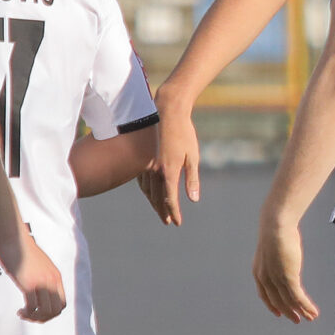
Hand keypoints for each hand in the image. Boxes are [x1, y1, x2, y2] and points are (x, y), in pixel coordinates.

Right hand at [7, 238, 67, 323]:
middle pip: (56, 310)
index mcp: (55, 276)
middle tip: (30, 317)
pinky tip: (20, 311)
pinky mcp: (28, 283)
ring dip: (34, 318)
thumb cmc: (21, 249)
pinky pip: (32, 307)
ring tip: (24, 314)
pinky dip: (27, 313)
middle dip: (43, 318)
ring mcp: (41, 282)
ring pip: (45, 311)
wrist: (14, 238)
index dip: (51, 312)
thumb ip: (41, 275)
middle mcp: (51, 281)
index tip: (38, 312)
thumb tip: (36, 284)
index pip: (62, 303)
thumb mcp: (38, 264)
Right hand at [141, 102, 200, 225]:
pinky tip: (148, 193)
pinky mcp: (143, 157)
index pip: (170, 199)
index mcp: (169, 171)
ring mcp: (146, 163)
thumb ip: (192, 179)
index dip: (174, 212)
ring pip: (147, 190)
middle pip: (156, 197)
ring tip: (160, 211)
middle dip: (163, 211)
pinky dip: (145, 190)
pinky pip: (141, 179)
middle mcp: (155, 170)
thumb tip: (193, 200)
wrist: (166, 111)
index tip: (177, 223)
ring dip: (153, 202)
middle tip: (168, 221)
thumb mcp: (192, 156)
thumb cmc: (184, 133)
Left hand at [253, 210, 315, 322]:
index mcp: (259, 273)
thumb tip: (285, 259)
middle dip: (290, 312)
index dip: (273, 306)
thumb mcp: (273, 249)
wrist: (276, 226)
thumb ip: (277, 259)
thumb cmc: (277, 232)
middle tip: (298, 319)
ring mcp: (276, 280)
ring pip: (290, 302)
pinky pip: (299, 298)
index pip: (265, 296)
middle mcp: (266, 280)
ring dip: (302, 311)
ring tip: (311, 317)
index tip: (280, 313)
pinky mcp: (288, 278)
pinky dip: (307, 306)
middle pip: (279, 302)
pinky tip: (314, 311)